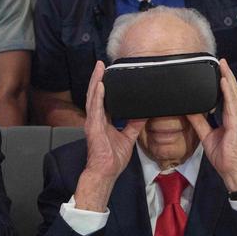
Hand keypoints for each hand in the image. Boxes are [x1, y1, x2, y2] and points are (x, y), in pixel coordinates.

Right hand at [74, 62, 145, 211]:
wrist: (106, 171)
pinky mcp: (93, 127)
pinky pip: (95, 109)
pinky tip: (100, 85)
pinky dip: (97, 96)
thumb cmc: (112, 159)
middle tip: (101, 64)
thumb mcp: (128, 138)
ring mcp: (93, 122)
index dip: (104, 86)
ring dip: (96, 82)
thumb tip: (143, 115)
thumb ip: (134, 126)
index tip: (108, 74)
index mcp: (103, 121)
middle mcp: (96, 119)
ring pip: (93, 97)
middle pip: (96, 94)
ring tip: (99, 68)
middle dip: (98, 78)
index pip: (103, 99)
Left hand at [188, 58, 236, 192]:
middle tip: (221, 61)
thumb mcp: (206, 135)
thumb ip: (199, 122)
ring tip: (223, 66)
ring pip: (233, 94)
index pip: (226, 96)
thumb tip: (189, 111)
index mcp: (228, 118)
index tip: (218, 70)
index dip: (223, 82)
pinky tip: (224, 82)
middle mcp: (234, 116)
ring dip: (228, 78)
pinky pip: (231, 105)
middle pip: (231, 91)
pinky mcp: (236, 124)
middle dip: (226, 75)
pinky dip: (228, 92)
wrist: (231, 169)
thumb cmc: (224, 156)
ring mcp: (236, 119)